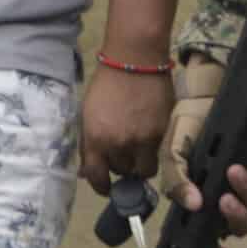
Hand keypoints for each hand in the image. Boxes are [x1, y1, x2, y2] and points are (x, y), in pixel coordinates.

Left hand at [78, 66, 173, 195]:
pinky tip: (148, 135)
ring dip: (138, 163)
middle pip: (121, 172)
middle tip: (122, 153)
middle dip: (120, 166)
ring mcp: (142, 140)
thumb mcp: (87, 113)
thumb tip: (85, 172)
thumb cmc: (106, 84)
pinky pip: (156, 155)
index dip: (101, 186)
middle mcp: (118, 144)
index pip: (97, 177)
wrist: (135, 60)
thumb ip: (87, 143)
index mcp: (95, 138)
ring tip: (137, 148)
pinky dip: (151, 151)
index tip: (106, 187)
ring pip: (143, 170)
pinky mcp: (161, 134)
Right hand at [164, 60, 246, 247]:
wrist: (201, 100)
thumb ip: (176, 181)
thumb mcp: (170, 155)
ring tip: (235, 168)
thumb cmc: (183, 131)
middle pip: (240, 227)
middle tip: (225, 198)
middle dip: (236, 217)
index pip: (209, 238)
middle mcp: (224, 201)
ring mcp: (246, 187)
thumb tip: (194, 204)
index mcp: (201, 205)